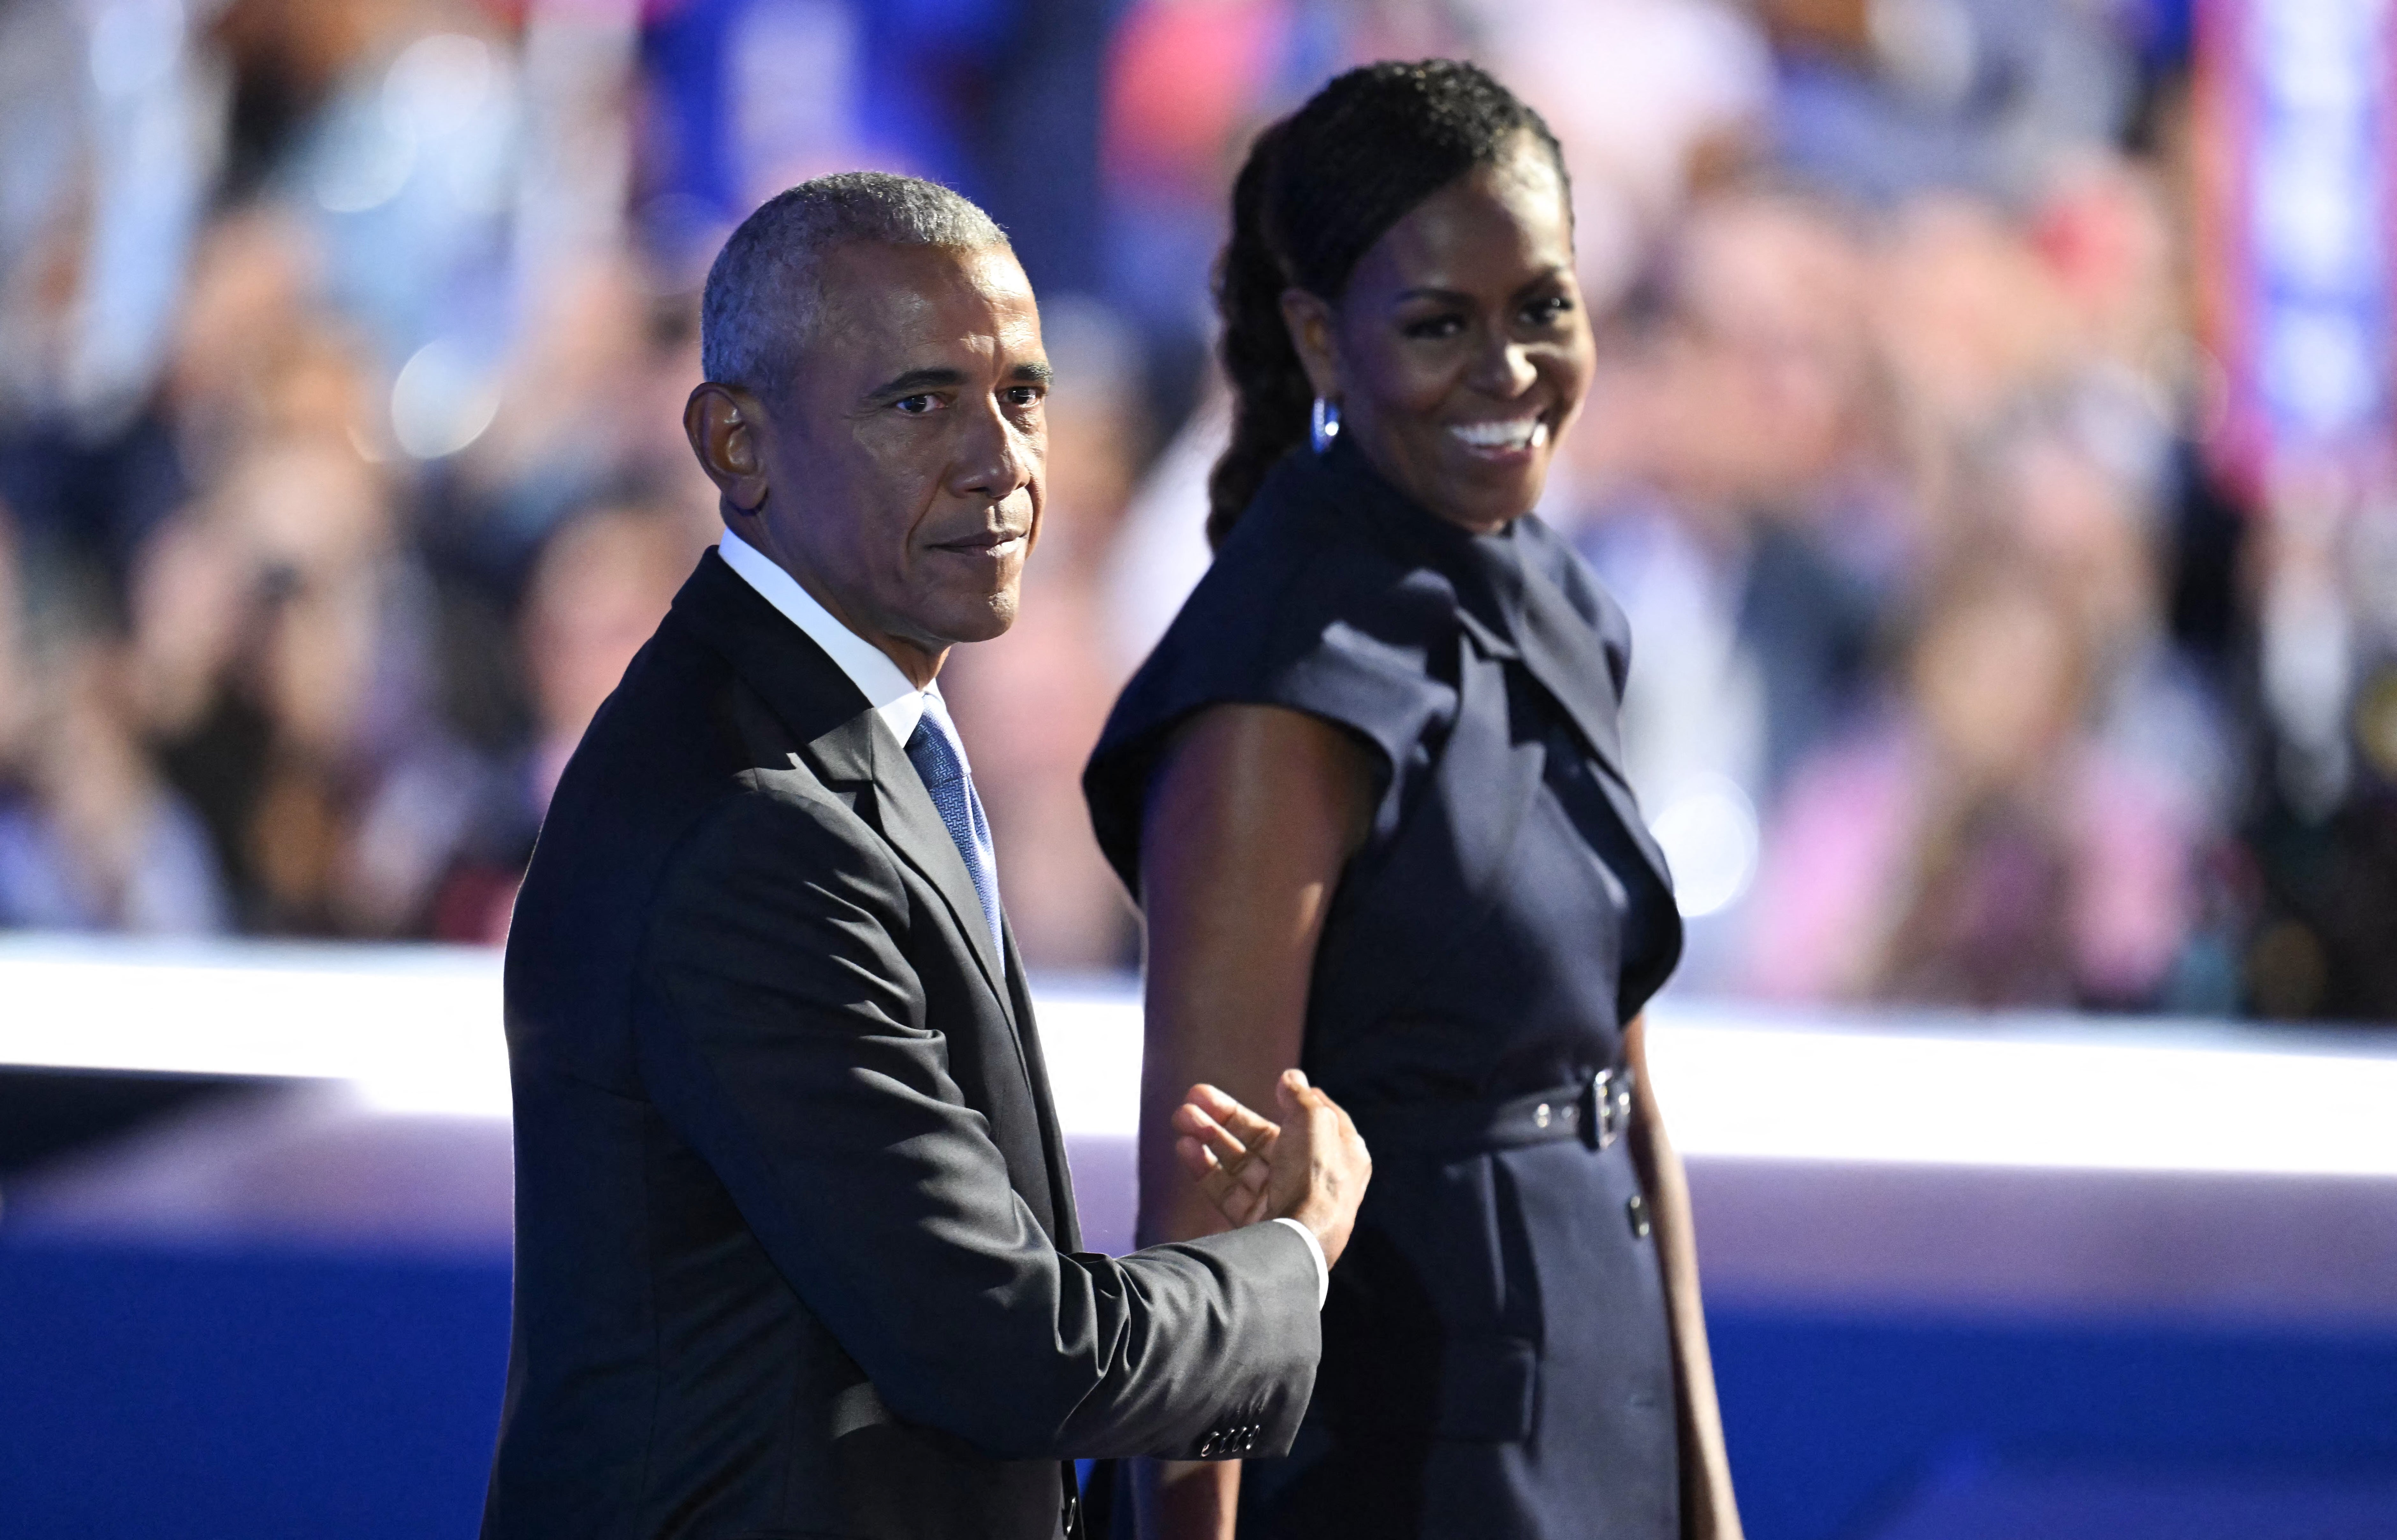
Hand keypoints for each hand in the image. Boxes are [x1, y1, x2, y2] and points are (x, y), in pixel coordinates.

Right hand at [1170, 1070, 1369, 1268]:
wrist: (1299, 1239)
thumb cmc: (1316, 1176)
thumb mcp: (1315, 1121)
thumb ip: (1300, 1096)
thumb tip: (1291, 1077)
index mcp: (1340, 1154)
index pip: (1315, 1122)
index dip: (1293, 1101)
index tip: (1275, 1085)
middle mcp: (1312, 1176)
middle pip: (1264, 1139)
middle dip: (1227, 1116)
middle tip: (1194, 1096)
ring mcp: (1282, 1199)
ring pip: (1240, 1163)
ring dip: (1209, 1137)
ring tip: (1181, 1117)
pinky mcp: (1256, 1222)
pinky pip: (1227, 1190)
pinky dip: (1205, 1168)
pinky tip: (1185, 1147)